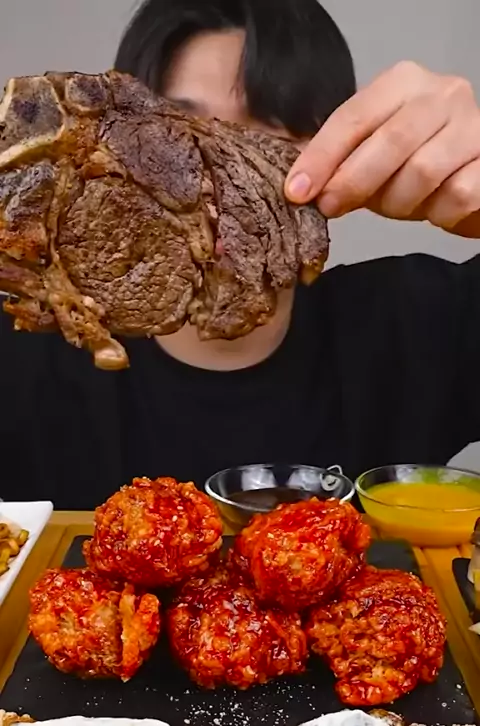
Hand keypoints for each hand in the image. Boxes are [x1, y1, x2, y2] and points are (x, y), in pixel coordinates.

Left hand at [285, 61, 479, 237]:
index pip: (353, 117)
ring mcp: (473, 126)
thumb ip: (341, 161)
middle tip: (330, 207)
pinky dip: (436, 212)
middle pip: (389, 142)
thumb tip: (298, 186)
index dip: (321, 157)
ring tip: (394, 207)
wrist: (473, 172)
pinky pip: (456, 195)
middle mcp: (442, 94)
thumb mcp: (373, 153)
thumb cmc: (416, 161)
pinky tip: (433, 209)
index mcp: (403, 83)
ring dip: (398, 202)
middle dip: (352, 181)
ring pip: (423, 172)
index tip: (296, 191)